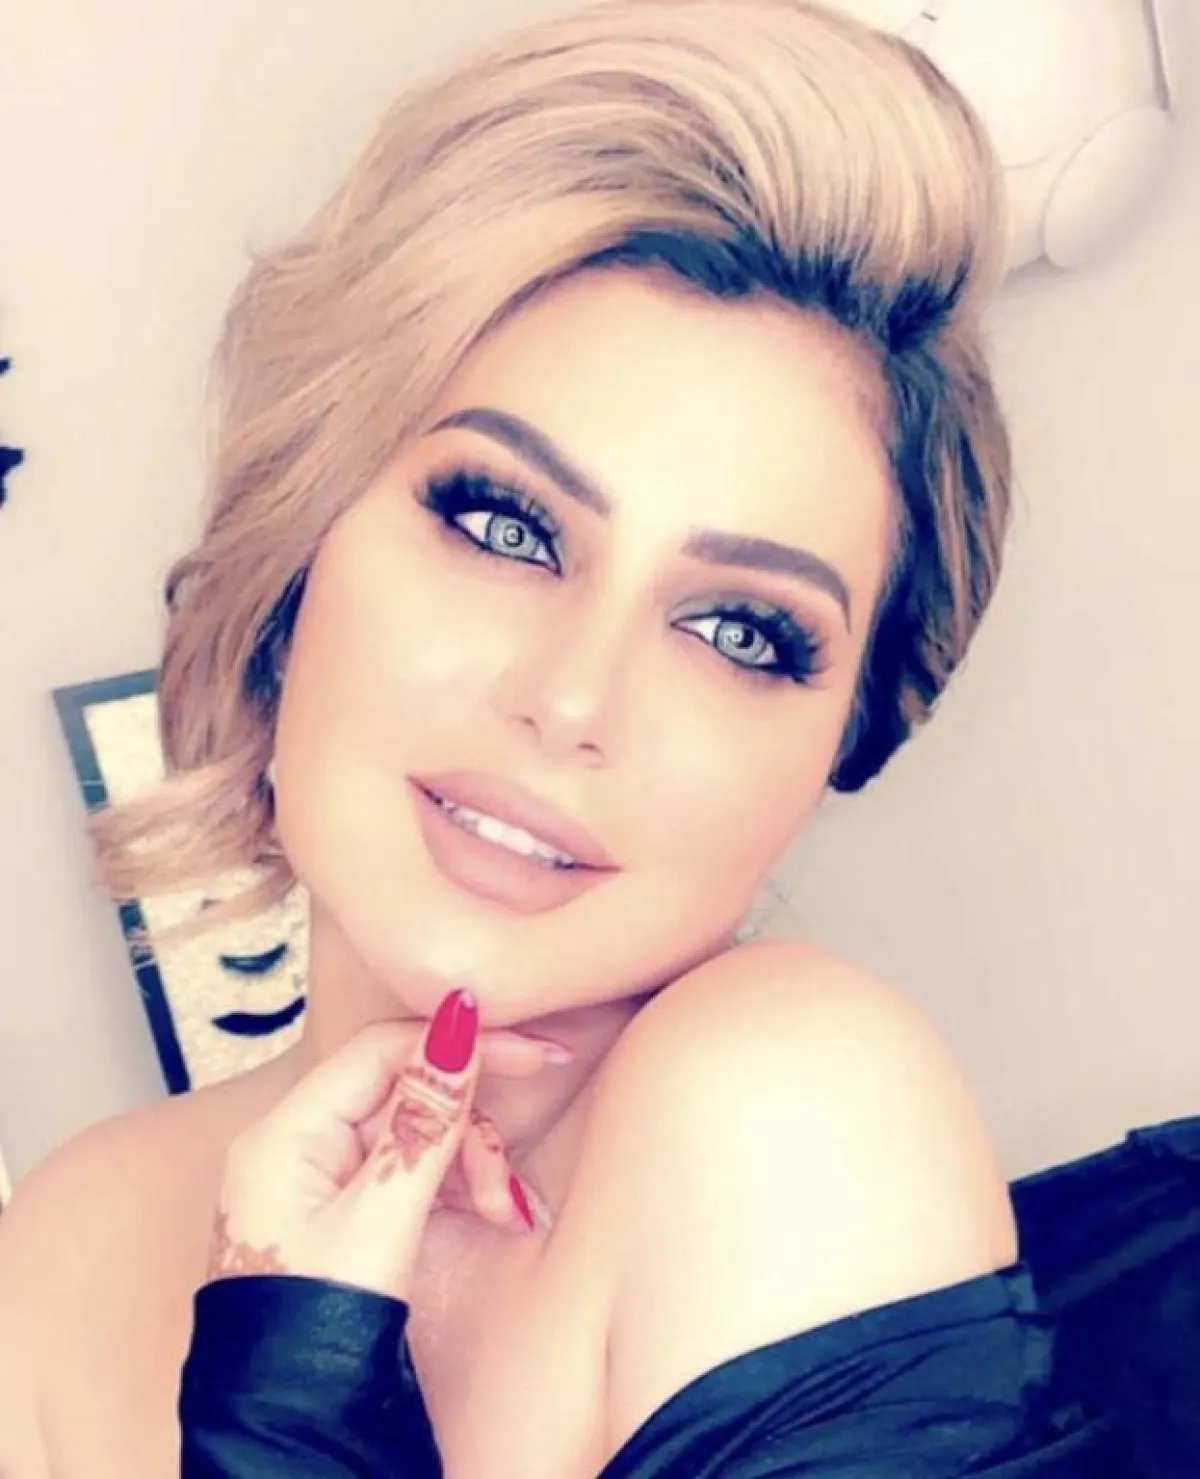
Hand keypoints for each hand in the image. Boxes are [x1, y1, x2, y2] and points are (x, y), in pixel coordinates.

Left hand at [205, 990, 557, 1301]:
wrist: (289, 1428)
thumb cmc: (317, 1328)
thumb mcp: (381, 1219)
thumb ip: (424, 1120)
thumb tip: (458, 1023)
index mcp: (285, 1135)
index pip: (384, 1050)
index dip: (459, 1047)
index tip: (532, 1054)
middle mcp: (294, 1145)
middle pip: (404, 1094)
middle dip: (468, 1129)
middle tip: (507, 1180)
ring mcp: (315, 1180)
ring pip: (415, 1134)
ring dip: (469, 1165)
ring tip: (501, 1213)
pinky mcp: (339, 1212)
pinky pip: (407, 1171)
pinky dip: (452, 1188)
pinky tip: (486, 1215)